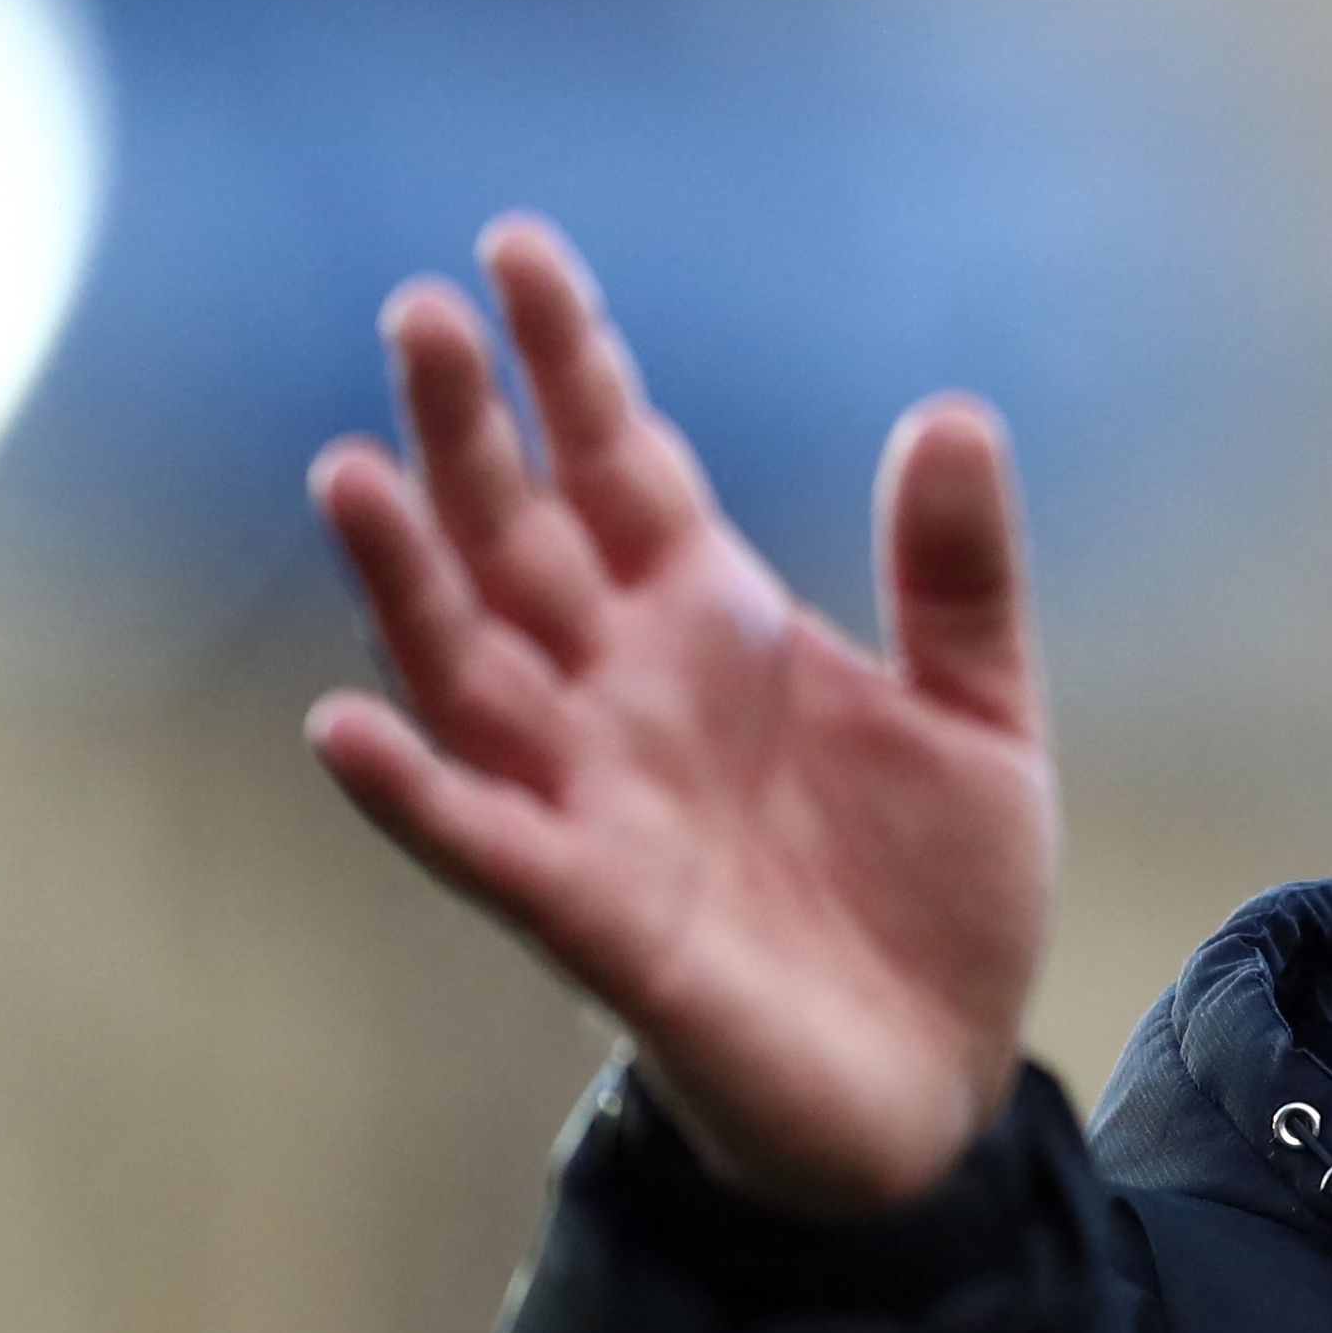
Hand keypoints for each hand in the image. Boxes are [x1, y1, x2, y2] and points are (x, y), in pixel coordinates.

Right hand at [306, 216, 1055, 1217]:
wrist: (939, 1088)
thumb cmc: (935, 903)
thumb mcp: (981, 723)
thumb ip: (956, 580)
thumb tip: (953, 412)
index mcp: (712, 627)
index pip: (620, 465)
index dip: (570, 365)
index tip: (514, 244)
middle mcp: (626, 700)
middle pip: (520, 541)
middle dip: (469, 435)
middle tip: (420, 313)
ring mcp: (595, 805)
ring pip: (468, 672)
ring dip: (403, 582)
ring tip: (350, 474)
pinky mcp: (595, 922)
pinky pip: (482, 847)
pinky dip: (414, 792)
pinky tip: (349, 727)